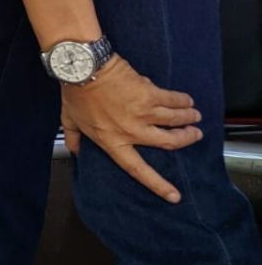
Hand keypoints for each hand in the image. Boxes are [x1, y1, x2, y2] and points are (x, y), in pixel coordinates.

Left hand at [59, 54, 202, 202]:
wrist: (83, 68)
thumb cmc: (75, 93)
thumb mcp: (69, 120)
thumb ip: (73, 137)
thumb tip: (74, 151)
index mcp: (113, 142)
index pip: (138, 170)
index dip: (158, 185)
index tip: (174, 196)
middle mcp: (132, 132)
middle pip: (169, 142)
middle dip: (186, 139)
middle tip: (195, 134)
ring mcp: (144, 113)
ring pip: (175, 120)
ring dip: (188, 118)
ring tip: (194, 116)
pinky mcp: (150, 94)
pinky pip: (173, 100)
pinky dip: (183, 101)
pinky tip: (187, 100)